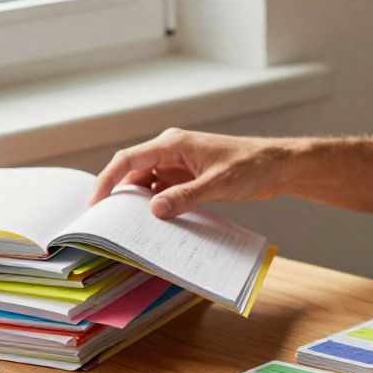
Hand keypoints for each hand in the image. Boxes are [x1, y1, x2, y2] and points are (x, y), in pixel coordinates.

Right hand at [90, 128, 295, 217]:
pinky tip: (157, 225)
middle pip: (134, 174)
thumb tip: (155, 210)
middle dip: (121, 196)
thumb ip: (186, 197)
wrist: (277, 166)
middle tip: (108, 223)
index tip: (95, 202)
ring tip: (131, 228)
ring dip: (141, 204)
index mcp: (173, 144)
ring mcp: (179, 166)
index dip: (107, 180)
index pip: (128, 160)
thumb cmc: (251, 166)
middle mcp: (171, 152)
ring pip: (148, 185)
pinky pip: (164, 193)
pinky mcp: (188, 178)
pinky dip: (159, 207)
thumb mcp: (218, 184)